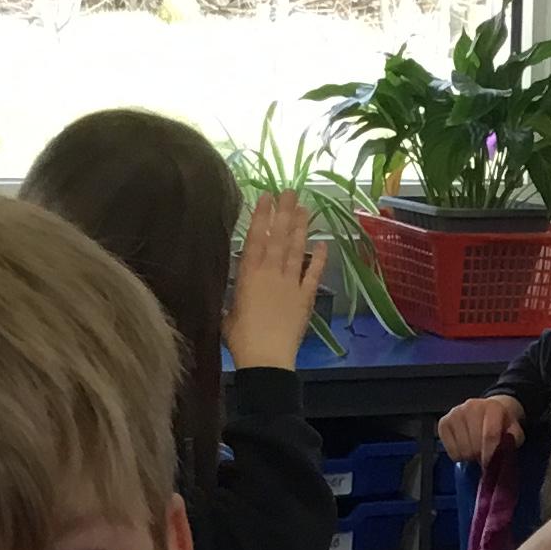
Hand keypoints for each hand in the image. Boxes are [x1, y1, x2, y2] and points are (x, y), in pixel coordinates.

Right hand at [224, 192, 330, 370]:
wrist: (266, 358)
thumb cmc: (241, 339)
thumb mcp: (226, 314)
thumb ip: (230, 298)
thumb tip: (229, 292)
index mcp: (249, 274)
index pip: (256, 237)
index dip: (261, 215)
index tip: (266, 196)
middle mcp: (271, 273)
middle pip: (279, 237)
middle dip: (284, 212)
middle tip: (290, 191)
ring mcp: (290, 283)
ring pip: (296, 249)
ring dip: (301, 227)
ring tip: (305, 207)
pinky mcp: (306, 297)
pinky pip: (313, 274)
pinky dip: (319, 258)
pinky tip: (324, 243)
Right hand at [437, 392, 526, 462]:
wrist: (487, 410)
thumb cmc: (501, 424)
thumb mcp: (514, 431)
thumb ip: (512, 441)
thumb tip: (502, 452)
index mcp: (492, 407)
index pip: (490, 435)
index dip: (490, 453)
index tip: (490, 464)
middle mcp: (471, 406)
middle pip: (474, 445)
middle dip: (480, 456)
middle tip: (484, 455)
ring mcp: (455, 413)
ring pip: (462, 450)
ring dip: (470, 456)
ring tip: (475, 450)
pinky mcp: (443, 422)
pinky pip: (450, 451)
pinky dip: (458, 455)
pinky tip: (464, 447)